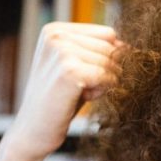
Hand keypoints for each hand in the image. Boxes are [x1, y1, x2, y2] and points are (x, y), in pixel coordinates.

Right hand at [3, 22, 122, 160]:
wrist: (33, 131)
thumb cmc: (58, 100)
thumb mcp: (75, 67)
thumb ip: (95, 52)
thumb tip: (127, 47)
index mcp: (55, 30)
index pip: (107, 34)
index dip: (109, 58)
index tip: (91, 76)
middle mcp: (56, 36)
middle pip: (110, 47)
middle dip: (107, 71)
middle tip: (85, 88)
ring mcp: (62, 51)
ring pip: (109, 62)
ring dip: (104, 82)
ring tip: (81, 92)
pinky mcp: (69, 70)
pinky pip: (106, 76)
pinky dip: (103, 90)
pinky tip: (84, 97)